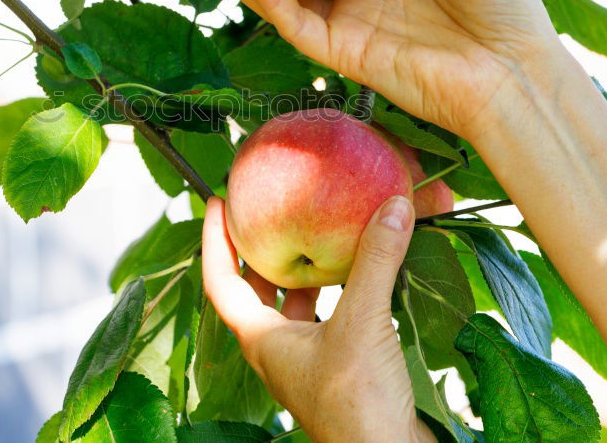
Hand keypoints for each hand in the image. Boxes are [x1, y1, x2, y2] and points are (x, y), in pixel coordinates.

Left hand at [202, 195, 436, 442]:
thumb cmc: (357, 403)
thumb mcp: (361, 322)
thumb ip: (375, 261)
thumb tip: (392, 206)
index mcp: (260, 338)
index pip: (220, 280)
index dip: (214, 240)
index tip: (218, 202)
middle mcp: (276, 349)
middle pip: (254, 290)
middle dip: (260, 251)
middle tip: (267, 212)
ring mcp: (306, 361)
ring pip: (293, 305)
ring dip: (301, 271)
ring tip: (315, 233)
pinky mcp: (337, 368)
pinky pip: (327, 318)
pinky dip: (336, 291)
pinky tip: (357, 274)